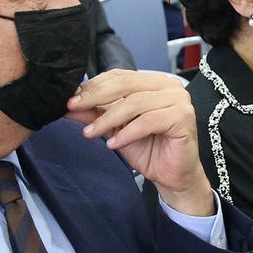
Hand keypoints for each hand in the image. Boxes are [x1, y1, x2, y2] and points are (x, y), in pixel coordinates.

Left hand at [67, 70, 214, 216]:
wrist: (172, 176)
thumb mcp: (116, 129)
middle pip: (125, 85)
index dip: (94, 86)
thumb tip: (70, 106)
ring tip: (91, 133)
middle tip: (74, 107)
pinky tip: (114, 144)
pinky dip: (127, 133)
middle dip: (95, 97)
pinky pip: (148, 121)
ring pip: (135, 103)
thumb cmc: (149, 149)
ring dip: (108, 119)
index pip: (120, 76)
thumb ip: (96, 114)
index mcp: (153, 82)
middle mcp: (168, 85)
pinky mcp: (183, 117)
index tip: (71, 98)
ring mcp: (178, 100)